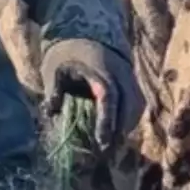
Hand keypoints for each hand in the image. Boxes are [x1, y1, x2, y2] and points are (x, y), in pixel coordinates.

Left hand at [41, 38, 142, 152]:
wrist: (86, 39)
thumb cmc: (67, 58)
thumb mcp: (55, 71)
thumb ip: (54, 91)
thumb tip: (52, 112)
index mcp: (100, 69)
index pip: (109, 96)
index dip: (107, 120)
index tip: (101, 141)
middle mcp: (120, 72)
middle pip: (129, 104)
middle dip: (120, 129)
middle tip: (107, 149)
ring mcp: (130, 77)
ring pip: (136, 106)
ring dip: (126, 127)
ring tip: (112, 145)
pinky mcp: (134, 83)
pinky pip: (138, 105)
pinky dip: (130, 120)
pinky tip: (118, 134)